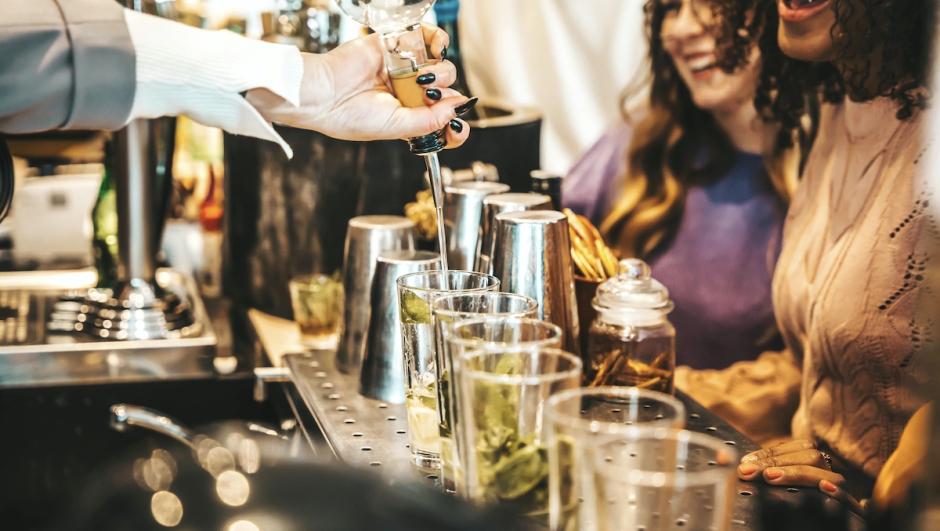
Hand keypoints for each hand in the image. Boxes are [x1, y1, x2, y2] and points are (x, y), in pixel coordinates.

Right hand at [247, 23, 471, 147]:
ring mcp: (405, 70)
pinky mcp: (398, 45)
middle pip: (447, 93)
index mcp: (409, 117)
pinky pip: (429, 39)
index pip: (444, 122)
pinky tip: (434, 51)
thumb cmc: (348, 116)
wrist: (323, 94)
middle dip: (448, 97)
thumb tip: (456, 110)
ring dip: (442, 72)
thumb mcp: (396, 127)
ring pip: (442, 68)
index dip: (457, 124)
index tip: (459, 127)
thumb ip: (429, 121)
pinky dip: (438, 41)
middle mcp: (410, 93)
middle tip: (429, 97)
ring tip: (423, 78)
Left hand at [738, 439, 865, 515]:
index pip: (799, 448)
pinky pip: (850, 501)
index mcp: (817, 466)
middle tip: (749, 471)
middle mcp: (832, 475)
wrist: (828, 527)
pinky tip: (825, 488)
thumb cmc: (798, 510)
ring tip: (771, 477)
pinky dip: (838, 493)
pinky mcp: (853, 513)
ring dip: (798, 473)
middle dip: (777, 462)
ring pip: (830, 474)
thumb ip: (771, 473)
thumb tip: (745, 466)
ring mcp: (844, 493)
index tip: (746, 462)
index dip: (771, 453)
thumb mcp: (784, 487)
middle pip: (812, 457)